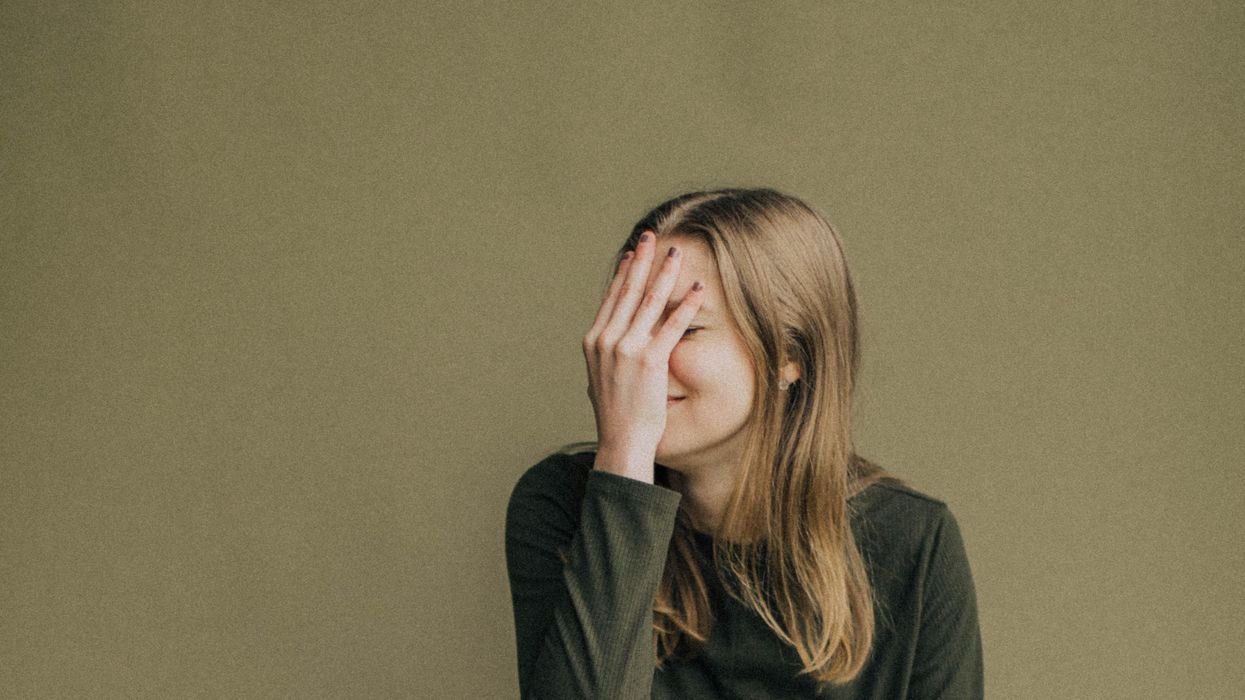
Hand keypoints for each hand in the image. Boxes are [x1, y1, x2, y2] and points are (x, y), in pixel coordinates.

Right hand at [582, 231, 704, 482]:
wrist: (621, 441)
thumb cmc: (617, 414)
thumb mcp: (602, 377)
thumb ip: (608, 354)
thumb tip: (613, 342)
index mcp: (594, 341)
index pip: (611, 298)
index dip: (624, 273)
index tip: (633, 253)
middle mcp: (607, 340)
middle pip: (628, 291)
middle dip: (642, 261)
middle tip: (651, 237)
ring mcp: (626, 349)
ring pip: (649, 301)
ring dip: (665, 273)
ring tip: (677, 253)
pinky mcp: (649, 361)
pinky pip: (672, 325)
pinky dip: (686, 304)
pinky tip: (697, 288)